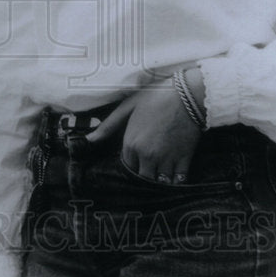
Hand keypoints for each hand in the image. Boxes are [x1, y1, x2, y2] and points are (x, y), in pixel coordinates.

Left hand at [87, 70, 205, 182]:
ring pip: (159, 182)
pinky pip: (177, 181)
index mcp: (132, 144)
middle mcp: (147, 156)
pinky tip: (174, 175)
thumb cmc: (156, 97)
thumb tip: (88, 140)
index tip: (138, 157)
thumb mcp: (128, 106)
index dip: (132, 162)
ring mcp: (166, 159)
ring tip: (161, 170)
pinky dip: (175, 181)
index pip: (127, 166)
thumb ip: (108, 126)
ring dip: (159, 179)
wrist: (188, 94)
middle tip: (150, 165)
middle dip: (144, 173)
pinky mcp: (184, 160)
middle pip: (142, 177)